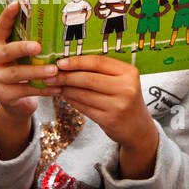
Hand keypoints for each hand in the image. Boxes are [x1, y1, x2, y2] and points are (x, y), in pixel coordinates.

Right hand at [0, 1, 56, 158]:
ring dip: (37, 72)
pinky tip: (57, 87)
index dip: (7, 16)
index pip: (0, 27)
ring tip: (54, 70)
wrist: (13, 100)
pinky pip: (25, 90)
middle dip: (22, 48)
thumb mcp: (19, 54)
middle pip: (7, 52)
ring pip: (17, 73)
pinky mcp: (2, 95)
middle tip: (38, 46)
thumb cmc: (20, 68)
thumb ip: (26, 40)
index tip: (16, 4)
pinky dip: (43, 89)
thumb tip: (53, 22)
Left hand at [45, 53, 157, 178]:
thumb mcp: (121, 81)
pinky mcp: (110, 120)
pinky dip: (72, 101)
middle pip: (88, 79)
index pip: (98, 62)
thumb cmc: (125, 98)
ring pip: (84, 94)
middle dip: (66, 76)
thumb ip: (101, 71)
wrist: (138, 127)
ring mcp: (118, 105)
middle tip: (50, 75)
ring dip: (66, 89)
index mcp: (129, 72)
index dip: (77, 61)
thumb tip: (68, 62)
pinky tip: (65, 96)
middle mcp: (126, 88)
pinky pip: (84, 107)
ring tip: (56, 85)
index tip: (60, 62)